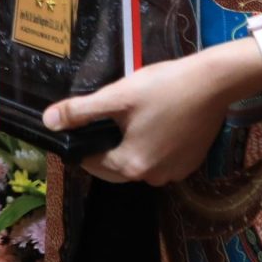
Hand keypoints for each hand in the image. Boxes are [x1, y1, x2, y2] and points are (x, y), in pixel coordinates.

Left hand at [46, 42, 261, 184]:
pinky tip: (155, 122)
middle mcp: (153, 178)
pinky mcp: (190, 164)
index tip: (82, 123)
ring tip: (131, 116)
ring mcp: (175, 173)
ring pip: (138, 163)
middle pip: (115, 167)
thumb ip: (80, 112)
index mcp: (130, 165)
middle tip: (106, 117)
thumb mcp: (117, 97)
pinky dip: (152, 147)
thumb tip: (48, 122)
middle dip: (105, 146)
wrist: (213, 83)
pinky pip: (160, 160)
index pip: (91, 162)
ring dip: (128, 146)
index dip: (82, 143)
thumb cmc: (162, 88)